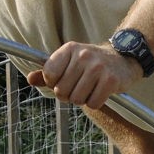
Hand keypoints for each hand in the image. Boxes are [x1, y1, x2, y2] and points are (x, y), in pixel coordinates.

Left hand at [26, 41, 141, 109]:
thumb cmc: (91, 63)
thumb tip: (30, 79)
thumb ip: (49, 72)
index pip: (48, 75)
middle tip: (79, 87)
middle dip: (68, 95)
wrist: (123, 59)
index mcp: (70, 49)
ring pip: (76, 99)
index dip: (53, 84)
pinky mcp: (111, 80)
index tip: (63, 80)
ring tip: (90, 89)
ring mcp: (98, 68)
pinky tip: (100, 92)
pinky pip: (93, 104)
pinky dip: (95, 103)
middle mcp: (83, 56)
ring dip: (82, 99)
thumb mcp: (69, 61)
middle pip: (61, 91)